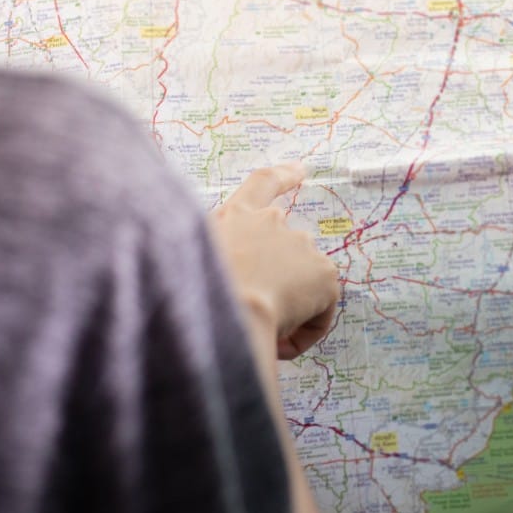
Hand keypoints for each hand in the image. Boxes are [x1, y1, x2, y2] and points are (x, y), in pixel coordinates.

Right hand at [211, 164, 340, 358]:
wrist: (225, 311)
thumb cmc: (195, 296)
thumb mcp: (187, 261)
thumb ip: (210, 256)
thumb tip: (227, 277)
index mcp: (235, 216)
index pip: (262, 183)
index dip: (282, 176)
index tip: (300, 170)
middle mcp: (272, 222)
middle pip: (284, 253)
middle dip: (275, 285)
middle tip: (251, 315)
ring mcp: (301, 245)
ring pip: (299, 287)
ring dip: (284, 310)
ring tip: (258, 334)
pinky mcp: (325, 274)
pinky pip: (319, 313)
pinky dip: (303, 332)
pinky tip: (280, 343)